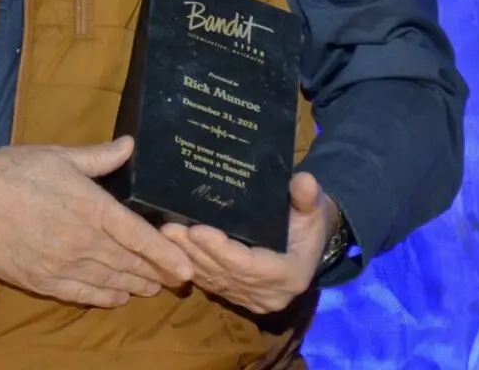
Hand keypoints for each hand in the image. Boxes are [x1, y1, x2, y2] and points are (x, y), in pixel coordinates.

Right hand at [0, 136, 194, 307]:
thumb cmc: (15, 171)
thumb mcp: (61, 156)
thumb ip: (100, 157)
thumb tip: (129, 144)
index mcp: (91, 207)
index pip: (137, 236)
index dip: (165, 254)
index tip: (186, 268)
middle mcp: (82, 240)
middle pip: (129, 263)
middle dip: (155, 273)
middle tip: (175, 279)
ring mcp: (62, 264)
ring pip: (109, 281)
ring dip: (134, 286)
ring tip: (152, 288)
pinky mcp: (43, 280)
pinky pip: (81, 294)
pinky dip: (103, 298)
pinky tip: (117, 298)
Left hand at [160, 171, 335, 314]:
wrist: (307, 245)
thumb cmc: (307, 222)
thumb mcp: (313, 208)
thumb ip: (307, 196)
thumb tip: (304, 179)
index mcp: (289, 275)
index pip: (249, 265)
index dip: (221, 250)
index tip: (197, 230)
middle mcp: (269, 294)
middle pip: (225, 273)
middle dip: (195, 251)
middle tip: (169, 229)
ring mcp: (250, 299)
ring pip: (213, 279)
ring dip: (186, 258)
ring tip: (165, 234)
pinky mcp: (236, 296)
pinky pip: (209, 283)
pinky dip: (190, 266)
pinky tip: (170, 249)